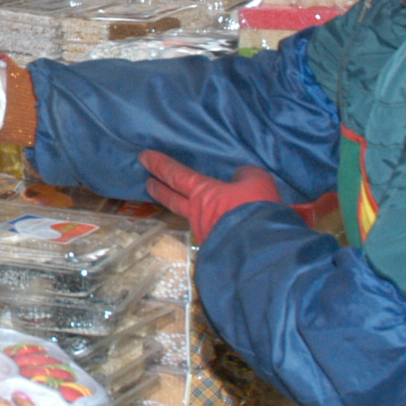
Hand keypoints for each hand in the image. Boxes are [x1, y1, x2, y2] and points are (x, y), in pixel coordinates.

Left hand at [140, 149, 282, 243]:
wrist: (261, 249)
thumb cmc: (255, 209)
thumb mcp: (257, 180)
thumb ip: (244, 174)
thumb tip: (239, 175)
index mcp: (202, 192)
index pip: (174, 174)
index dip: (158, 164)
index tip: (143, 156)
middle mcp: (196, 213)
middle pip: (171, 198)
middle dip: (158, 188)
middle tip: (147, 182)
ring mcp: (204, 232)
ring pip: (189, 216)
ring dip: (184, 208)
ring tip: (185, 203)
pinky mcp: (215, 247)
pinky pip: (208, 228)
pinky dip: (208, 222)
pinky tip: (214, 222)